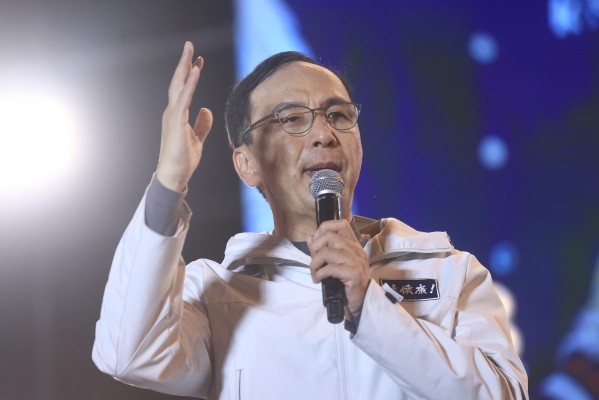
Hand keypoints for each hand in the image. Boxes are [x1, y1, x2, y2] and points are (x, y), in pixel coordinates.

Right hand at [156, 42, 212, 191]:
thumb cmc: (183, 160)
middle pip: (178, 82)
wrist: (174, 175)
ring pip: (179, 85)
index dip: (191, 74)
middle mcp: (172, 112)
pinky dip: (190, 83)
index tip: (198, 61)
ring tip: (190, 50)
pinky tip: (195, 71)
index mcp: (177, 115)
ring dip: (185, 66)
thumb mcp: (197, 139)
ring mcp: (172, 115)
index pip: (184, 89)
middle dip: (184, 63)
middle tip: (189, 45)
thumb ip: (202, 124)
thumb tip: (207, 110)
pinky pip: (184, 97)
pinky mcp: (176, 120)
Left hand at [308, 220, 370, 318]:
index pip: (340, 224)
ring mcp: (356, 261)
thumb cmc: (347, 284)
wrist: (360, 304)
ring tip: (315, 273)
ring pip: (326, 252)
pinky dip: (319, 274)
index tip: (317, 245)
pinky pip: (330, 268)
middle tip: (315, 262)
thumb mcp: (334, 264)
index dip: (324, 230)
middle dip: (315, 248)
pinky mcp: (354, 274)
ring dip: (315, 264)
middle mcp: (356, 250)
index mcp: (353, 245)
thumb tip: (311, 237)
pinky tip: (318, 280)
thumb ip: (323, 249)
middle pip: (329, 236)